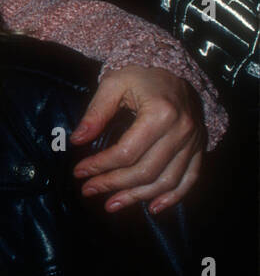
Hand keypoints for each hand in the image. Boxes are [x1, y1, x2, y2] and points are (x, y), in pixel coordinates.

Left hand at [70, 65, 204, 213]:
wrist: (172, 67)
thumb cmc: (139, 74)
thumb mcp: (113, 85)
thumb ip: (95, 113)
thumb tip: (76, 140)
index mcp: (160, 114)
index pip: (126, 152)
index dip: (100, 166)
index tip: (79, 172)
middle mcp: (181, 131)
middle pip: (146, 171)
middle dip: (113, 184)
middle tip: (88, 190)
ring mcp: (193, 142)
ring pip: (167, 180)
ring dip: (137, 197)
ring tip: (111, 204)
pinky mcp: (199, 148)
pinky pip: (190, 179)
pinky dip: (173, 197)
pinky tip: (152, 207)